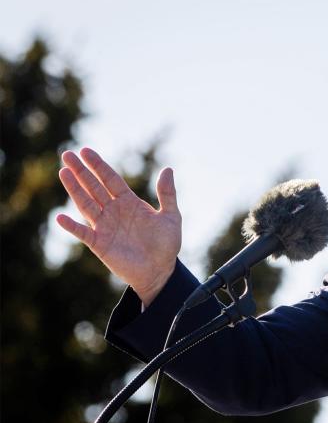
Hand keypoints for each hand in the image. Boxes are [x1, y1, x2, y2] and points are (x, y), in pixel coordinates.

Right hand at [57, 148, 181, 306]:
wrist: (160, 271)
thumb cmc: (166, 244)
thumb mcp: (171, 217)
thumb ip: (167, 194)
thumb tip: (168, 169)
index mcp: (129, 202)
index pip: (111, 179)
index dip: (99, 165)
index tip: (86, 151)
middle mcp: (114, 211)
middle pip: (94, 187)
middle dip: (81, 171)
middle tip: (67, 154)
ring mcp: (105, 227)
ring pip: (86, 204)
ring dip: (74, 189)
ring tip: (63, 173)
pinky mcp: (100, 244)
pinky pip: (83, 233)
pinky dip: (72, 226)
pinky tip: (61, 217)